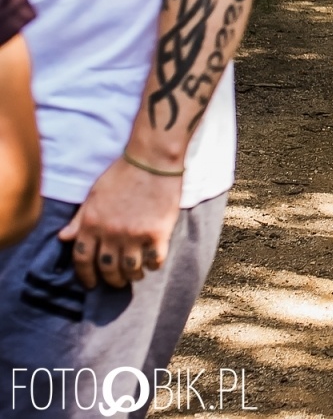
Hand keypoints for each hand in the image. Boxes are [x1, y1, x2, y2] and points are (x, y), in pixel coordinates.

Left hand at [58, 157, 182, 288]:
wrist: (152, 160)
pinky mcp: (157, 233)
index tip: (91, 284)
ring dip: (132, 276)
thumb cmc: (122, 173)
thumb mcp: (94, 194)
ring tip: (136, 275)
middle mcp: (110, 233)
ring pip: (130, 268)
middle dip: (111, 279)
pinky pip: (154, 260)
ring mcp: (134, 235)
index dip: (85, 276)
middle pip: (107, 268)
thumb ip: (79, 219)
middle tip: (117, 281)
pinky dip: (153, 265)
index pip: (82, 260)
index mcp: (91, 224)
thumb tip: (63, 238)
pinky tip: (152, 263)